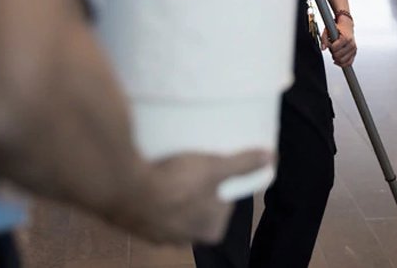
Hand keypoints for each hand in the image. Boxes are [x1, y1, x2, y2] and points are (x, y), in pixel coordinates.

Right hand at [120, 150, 271, 243]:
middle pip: (197, 208)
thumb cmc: (177, 183)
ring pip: (171, 209)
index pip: (223, 207)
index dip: (220, 186)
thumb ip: (243, 165)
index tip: (214, 168)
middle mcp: (183, 239)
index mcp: (209, 231)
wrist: (125, 189)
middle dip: (194, 190)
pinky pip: (148, 206)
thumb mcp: (216, 169)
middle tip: (191, 164)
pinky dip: (150, 194)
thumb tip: (270, 157)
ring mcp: (156, 233)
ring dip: (170, 191)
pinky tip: (149, 176)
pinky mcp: (135, 223)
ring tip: (170, 166)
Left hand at [321, 17, 356, 66]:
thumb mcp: (328, 30)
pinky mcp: (354, 53)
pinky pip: (348, 63)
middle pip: (338, 56)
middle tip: (332, 48)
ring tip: (335, 52)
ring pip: (343, 61)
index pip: (335, 48)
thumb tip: (323, 48)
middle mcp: (351, 44)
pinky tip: (337, 60)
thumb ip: (324, 38)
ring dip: (337, 58)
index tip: (330, 43)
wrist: (347, 26)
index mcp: (346, 38)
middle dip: (333, 53)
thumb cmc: (338, 28)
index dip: (330, 47)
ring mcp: (354, 50)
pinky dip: (342, 64)